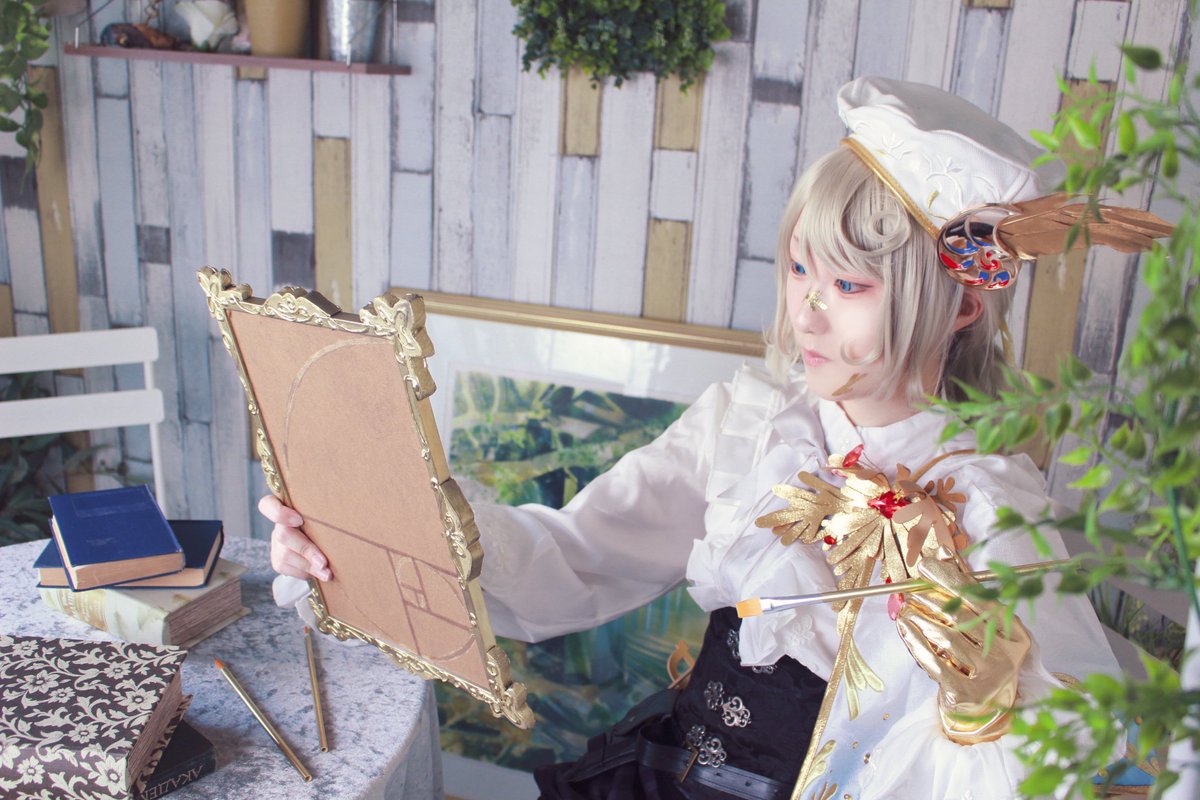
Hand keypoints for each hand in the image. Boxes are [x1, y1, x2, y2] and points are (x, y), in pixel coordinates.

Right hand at [258, 494, 331, 581]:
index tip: (299, 520)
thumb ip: (326, 514)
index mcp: (288, 506)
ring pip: (284, 555)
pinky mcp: (277, 559)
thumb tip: (344, 512)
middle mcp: (279, 524)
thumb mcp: (326, 514)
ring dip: (308, 566)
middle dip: (306, 550)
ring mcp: (276, 543)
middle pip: (283, 535)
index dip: (279, 513)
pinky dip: (304, 572)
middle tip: (324, 562)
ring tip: (327, 573)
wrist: (326, 541)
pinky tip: (317, 573)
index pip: (268, 505)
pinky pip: (285, 568)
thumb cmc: (329, 522)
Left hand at [894, 553, 1030, 743]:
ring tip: (906, 610)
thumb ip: (965, 590)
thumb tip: (942, 553)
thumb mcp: (982, 625)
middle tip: (911, 592)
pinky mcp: (966, 694)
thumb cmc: (982, 656)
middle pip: (963, 618)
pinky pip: (934, 662)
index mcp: (1016, 634)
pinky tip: (904, 628)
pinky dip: (915, 642)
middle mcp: (1007, 655)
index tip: (925, 565)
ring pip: (947, 638)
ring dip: (921, 620)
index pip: (981, 599)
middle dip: (932, 599)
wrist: (985, 708)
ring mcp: (989, 677)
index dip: (951, 580)